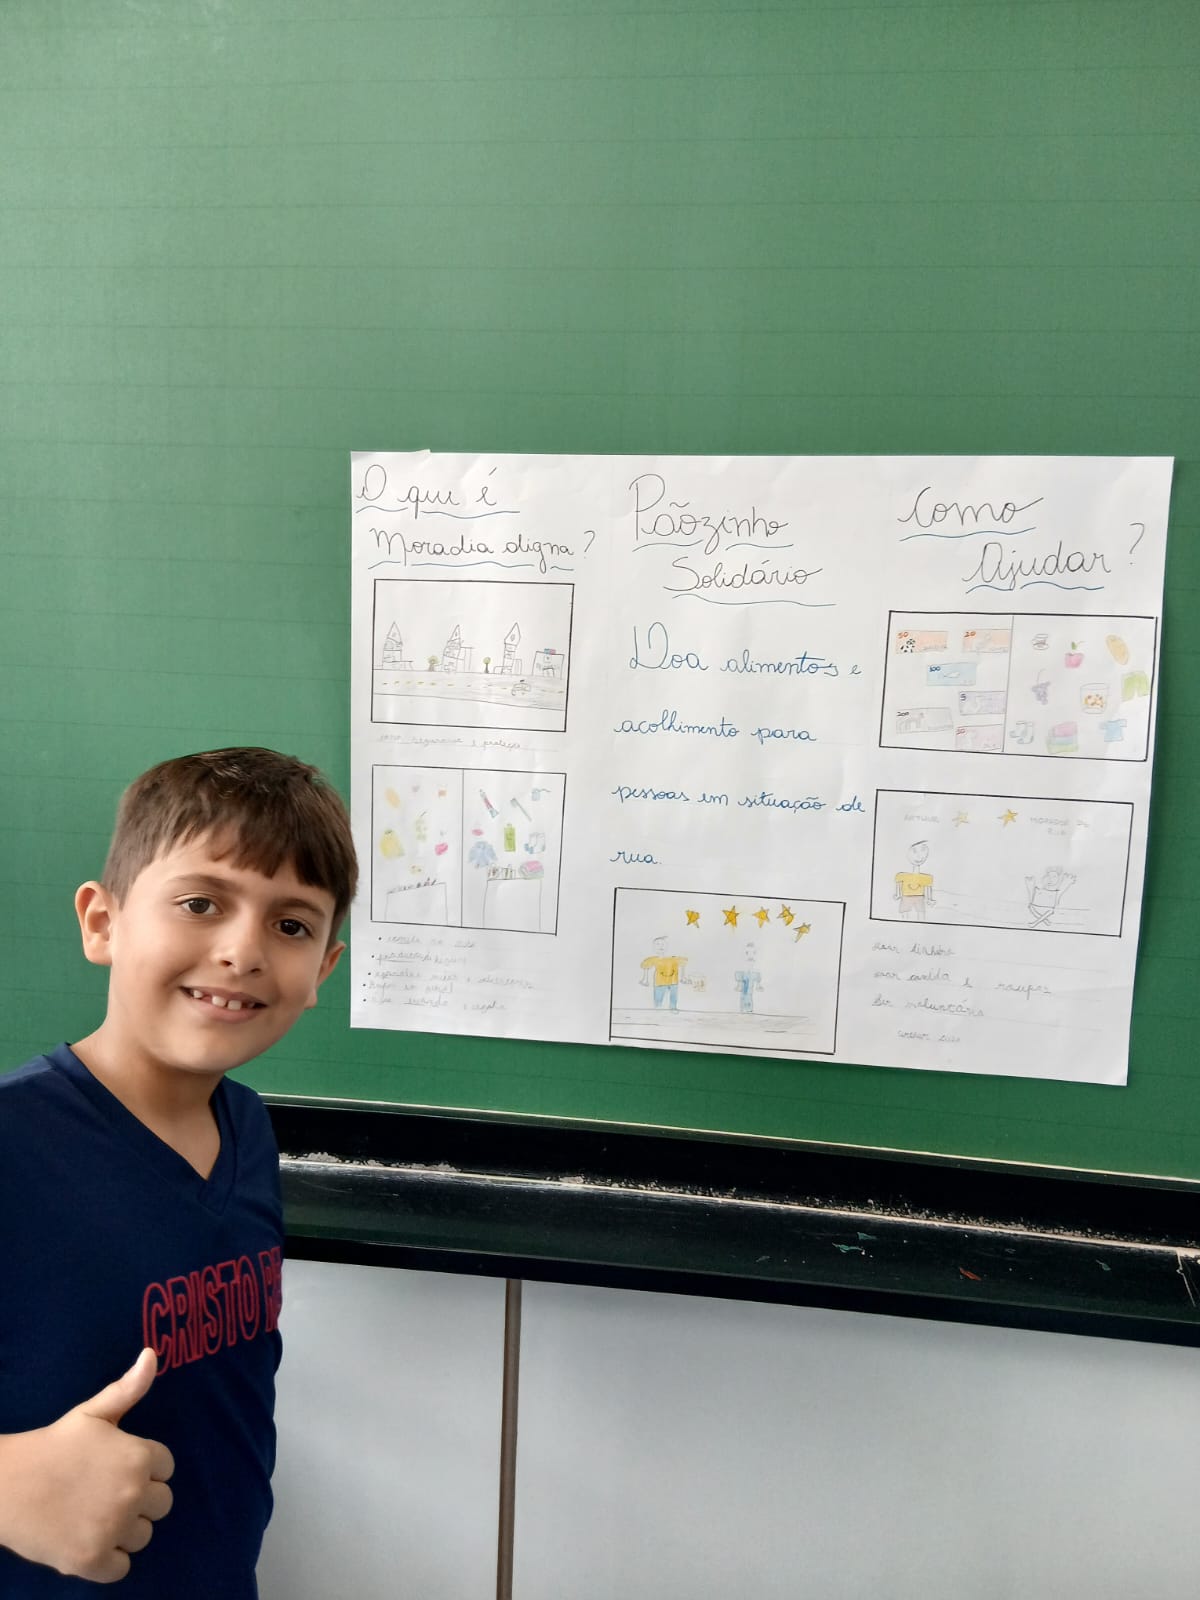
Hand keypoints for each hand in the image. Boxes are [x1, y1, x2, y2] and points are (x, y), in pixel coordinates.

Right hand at [0, 1349, 174, 1582]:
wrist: (6, 1486)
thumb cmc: (53, 1446)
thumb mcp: (92, 1413)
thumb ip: (128, 1389)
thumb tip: (152, 1354)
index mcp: (138, 1456)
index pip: (166, 1468)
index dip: (144, 1467)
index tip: (118, 1467)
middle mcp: (132, 1493)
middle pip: (161, 1504)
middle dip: (140, 1499)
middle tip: (106, 1493)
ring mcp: (112, 1528)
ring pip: (143, 1536)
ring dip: (125, 1530)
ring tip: (95, 1515)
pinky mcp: (91, 1560)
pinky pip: (122, 1568)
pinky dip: (109, 1561)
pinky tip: (89, 1541)